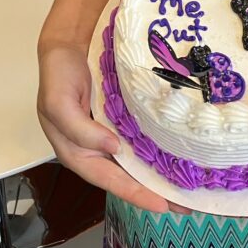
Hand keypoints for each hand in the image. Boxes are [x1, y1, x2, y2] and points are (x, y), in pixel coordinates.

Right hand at [37, 41, 189, 214]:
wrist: (68, 42)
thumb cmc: (58, 75)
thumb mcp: (58, 103)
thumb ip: (80, 130)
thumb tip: (112, 148)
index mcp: (77, 152)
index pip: (109, 179)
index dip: (135, 193)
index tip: (162, 205)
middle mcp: (97, 147)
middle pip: (128, 175)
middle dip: (155, 191)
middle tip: (185, 205)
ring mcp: (112, 132)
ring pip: (138, 159)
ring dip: (161, 173)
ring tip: (189, 186)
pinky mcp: (124, 115)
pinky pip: (143, 135)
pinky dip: (159, 146)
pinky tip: (179, 151)